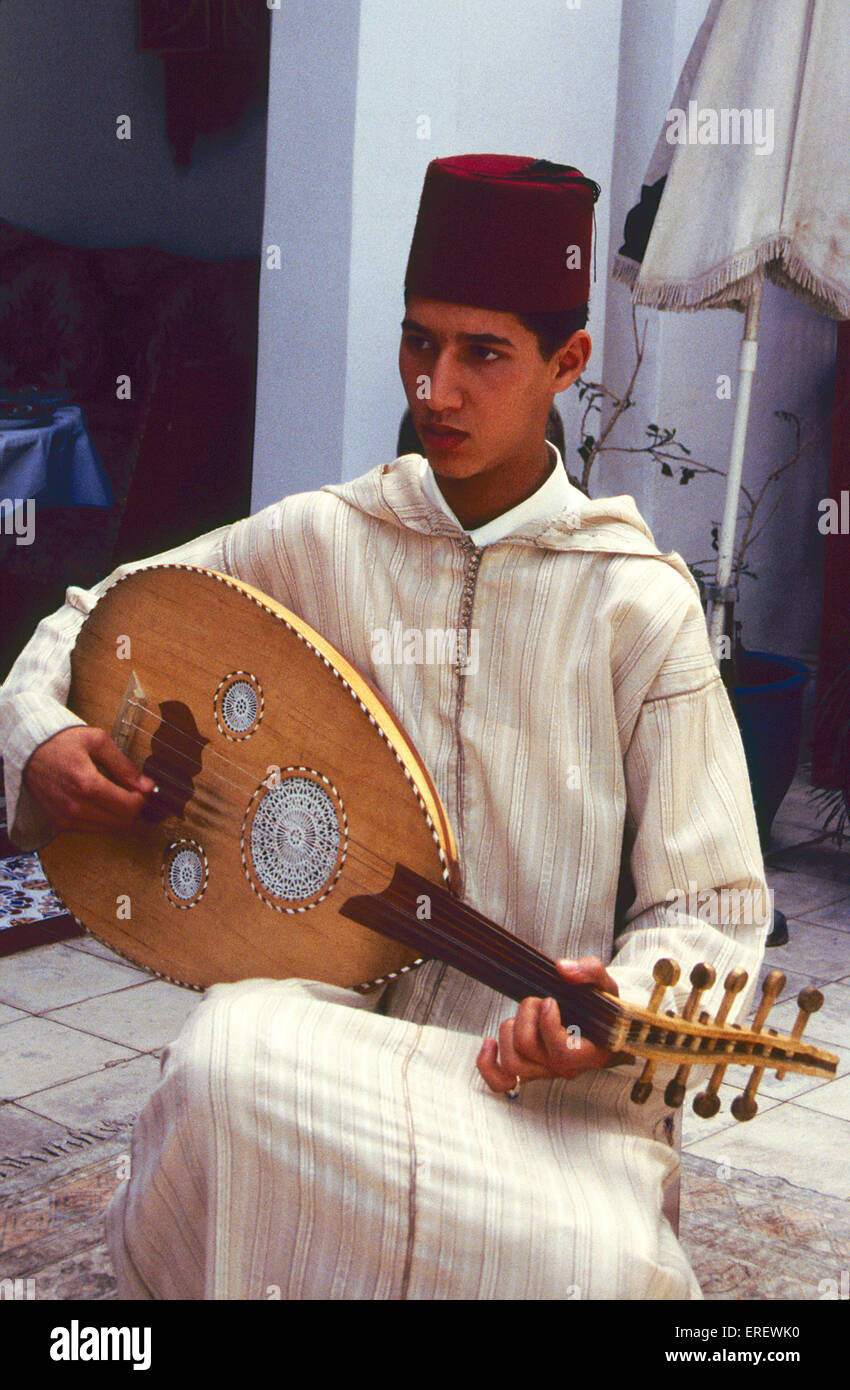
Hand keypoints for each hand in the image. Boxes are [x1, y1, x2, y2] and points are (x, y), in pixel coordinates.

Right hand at [23, 725, 155, 833]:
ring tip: (117, 796)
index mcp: (87, 783)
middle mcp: (75, 806)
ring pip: (109, 829)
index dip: (142, 798)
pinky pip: (92, 829)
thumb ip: (124, 766)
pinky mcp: (59, 823)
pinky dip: (103, 820)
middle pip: (122, 822)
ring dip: (120, 816)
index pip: (129, 807)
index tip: (142, 788)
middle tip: (133, 792)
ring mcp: (66, 817)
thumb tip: (147, 786)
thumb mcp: (98, 742)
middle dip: (134, 808)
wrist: (28, 749)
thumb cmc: (62, 741)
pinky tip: (101, 803)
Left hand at [476, 956, 619, 1093]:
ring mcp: (546, 1072)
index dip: (548, 1022)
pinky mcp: (530, 1071)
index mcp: (590, 1053)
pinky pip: (501, 1082)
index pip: (562, 1050)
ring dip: (510, 1030)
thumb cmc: (605, 1009)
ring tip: (526, 1015)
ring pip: (512, 1062)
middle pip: (527, 1047)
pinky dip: (488, 1065)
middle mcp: (566, 1068)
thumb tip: (562, 968)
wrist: (605, 1030)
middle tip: (540, 1000)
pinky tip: (490, 1043)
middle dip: (527, 1013)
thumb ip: (590, 971)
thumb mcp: (605, 985)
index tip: (551, 1001)